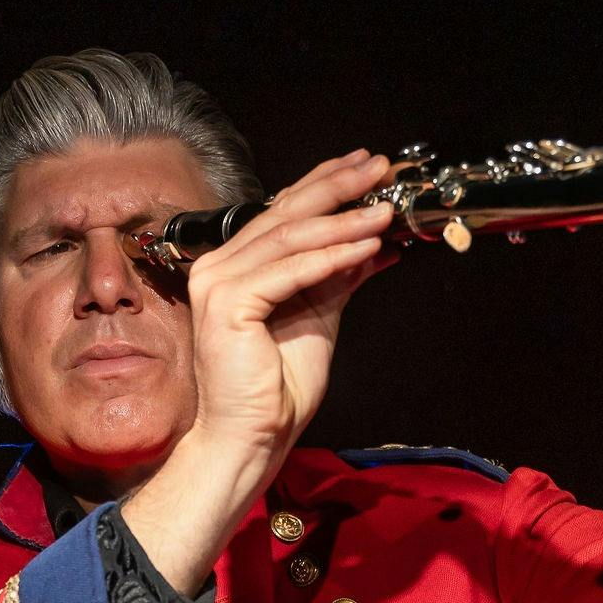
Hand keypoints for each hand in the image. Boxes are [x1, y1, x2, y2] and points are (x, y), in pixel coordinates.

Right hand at [184, 148, 395, 472]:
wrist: (254, 435)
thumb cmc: (279, 387)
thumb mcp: (320, 316)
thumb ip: (339, 276)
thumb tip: (374, 241)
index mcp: (236, 265)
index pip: (284, 211)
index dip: (326, 183)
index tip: (368, 167)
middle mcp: (219, 266)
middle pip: (286, 213)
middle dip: (338, 187)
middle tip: (380, 167)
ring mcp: (218, 282)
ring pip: (290, 238)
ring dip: (344, 221)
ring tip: (384, 210)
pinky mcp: (228, 304)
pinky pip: (290, 271)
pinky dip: (331, 257)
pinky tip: (366, 246)